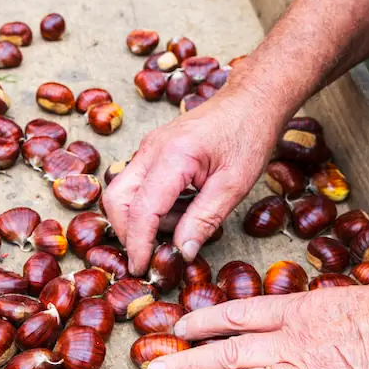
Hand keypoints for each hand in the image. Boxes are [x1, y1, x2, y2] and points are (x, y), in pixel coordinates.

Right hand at [102, 87, 284, 275]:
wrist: (251, 100)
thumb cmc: (248, 135)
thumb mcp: (235, 184)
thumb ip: (205, 220)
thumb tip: (181, 253)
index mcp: (173, 156)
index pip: (141, 209)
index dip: (138, 244)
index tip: (142, 268)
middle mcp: (150, 150)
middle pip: (117, 200)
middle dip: (129, 232)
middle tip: (154, 253)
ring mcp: (148, 149)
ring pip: (123, 194)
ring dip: (145, 219)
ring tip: (185, 220)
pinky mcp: (151, 152)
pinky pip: (137, 185)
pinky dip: (151, 205)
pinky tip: (182, 207)